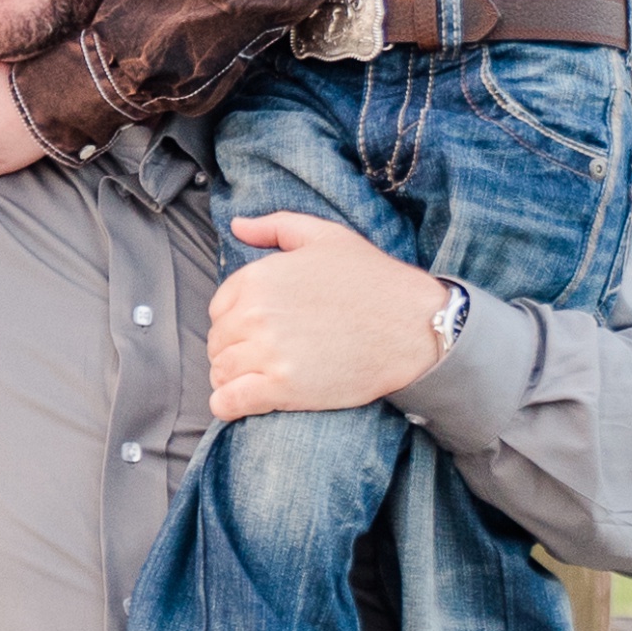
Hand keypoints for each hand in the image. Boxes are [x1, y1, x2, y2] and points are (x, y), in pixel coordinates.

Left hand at [205, 209, 455, 418]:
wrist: (412, 326)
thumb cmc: (372, 280)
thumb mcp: (325, 236)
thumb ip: (275, 226)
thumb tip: (237, 225)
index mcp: (258, 278)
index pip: (219, 308)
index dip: (236, 321)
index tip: (258, 330)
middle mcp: (255, 314)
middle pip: (218, 341)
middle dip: (235, 350)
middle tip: (263, 357)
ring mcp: (267, 353)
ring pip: (220, 372)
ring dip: (231, 378)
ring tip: (255, 379)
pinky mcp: (281, 389)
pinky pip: (229, 402)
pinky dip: (227, 405)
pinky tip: (240, 403)